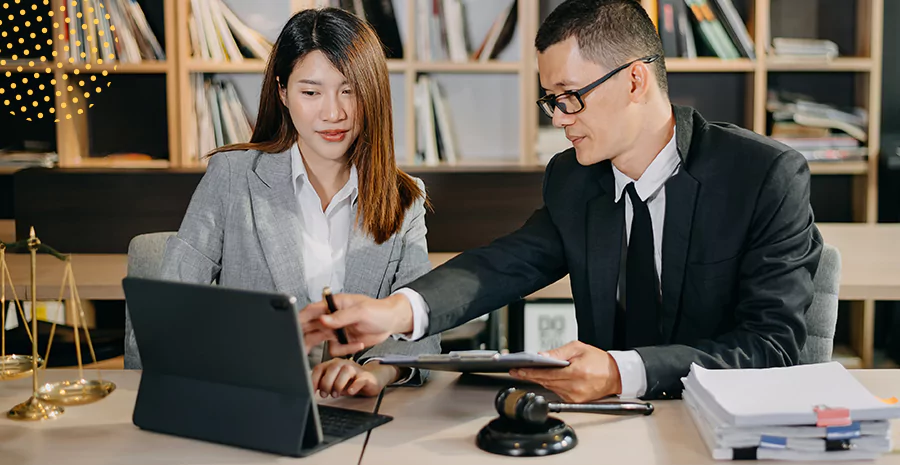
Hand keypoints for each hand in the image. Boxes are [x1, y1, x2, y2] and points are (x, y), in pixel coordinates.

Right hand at [299, 293, 413, 356]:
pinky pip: (335, 349)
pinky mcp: (342, 340)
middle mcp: (332, 317)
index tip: (291, 326)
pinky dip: (344, 350)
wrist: (391, 322)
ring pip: (317, 339)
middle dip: (302, 334)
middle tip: (294, 343)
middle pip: (310, 326)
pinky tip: (358, 344)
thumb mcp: (361, 311)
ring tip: (304, 353)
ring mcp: (336, 330)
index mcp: (334, 304)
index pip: (313, 310)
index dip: (300, 317)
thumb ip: (341, 317)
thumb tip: (323, 320)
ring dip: (314, 346)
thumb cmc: (378, 310)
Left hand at [310, 359, 399, 397]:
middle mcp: (343, 364)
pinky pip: (359, 380)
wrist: (372, 379)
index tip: (312, 392)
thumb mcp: (335, 382)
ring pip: (345, 372)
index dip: (314, 380)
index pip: (319, 369)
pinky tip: (350, 392)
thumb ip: (323, 384)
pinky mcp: (365, 377)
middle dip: (326, 383)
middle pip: (332, 369)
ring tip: (336, 394)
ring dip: (338, 384)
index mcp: (333, 364)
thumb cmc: (350, 381)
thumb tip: (310, 390)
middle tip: (325, 394)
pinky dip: (354, 386)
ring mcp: (355, 369)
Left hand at [510, 341, 622, 402]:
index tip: (517, 370)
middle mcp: (575, 387)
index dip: (530, 372)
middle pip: (545, 382)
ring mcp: (575, 396)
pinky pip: (557, 393)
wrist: (615, 375)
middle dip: (530, 375)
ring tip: (528, 372)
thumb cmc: (598, 360)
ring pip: (549, 388)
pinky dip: (551, 385)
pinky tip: (546, 378)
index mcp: (576, 372)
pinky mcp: (575, 401)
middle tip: (517, 371)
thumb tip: (541, 356)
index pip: (547, 373)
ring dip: (540, 380)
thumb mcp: (578, 348)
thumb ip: (558, 352)